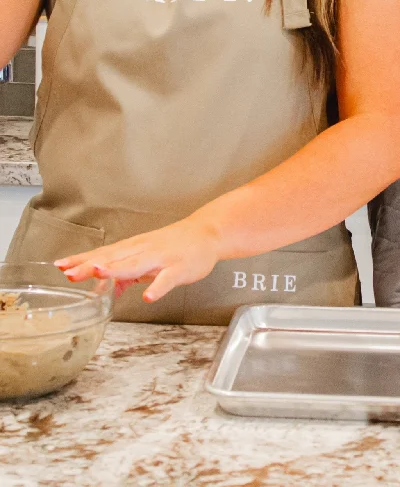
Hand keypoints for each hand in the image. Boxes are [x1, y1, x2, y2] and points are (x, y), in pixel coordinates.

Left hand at [54, 217, 220, 302]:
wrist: (208, 233)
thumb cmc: (175, 245)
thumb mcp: (146, 256)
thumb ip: (124, 273)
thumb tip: (101, 289)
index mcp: (134, 247)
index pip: (104, 253)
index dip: (82, 260)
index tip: (60, 265)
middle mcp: (145, 250)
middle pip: (115, 258)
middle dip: (92, 265)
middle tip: (71, 272)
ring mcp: (162, 259)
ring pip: (137, 264)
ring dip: (118, 269)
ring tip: (100, 273)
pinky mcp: (180, 268)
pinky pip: (168, 279)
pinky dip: (158, 288)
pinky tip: (148, 297)